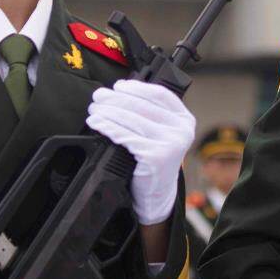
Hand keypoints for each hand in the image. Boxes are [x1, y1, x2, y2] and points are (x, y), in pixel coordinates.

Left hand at [86, 81, 196, 225]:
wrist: (156, 192)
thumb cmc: (154, 159)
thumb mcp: (161, 132)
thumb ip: (151, 113)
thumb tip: (119, 92)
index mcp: (185, 119)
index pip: (159, 94)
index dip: (136, 87)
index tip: (118, 86)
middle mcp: (181, 130)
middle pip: (142, 106)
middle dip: (115, 99)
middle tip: (98, 96)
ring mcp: (171, 144)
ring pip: (132, 119)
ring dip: (108, 111)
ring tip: (94, 109)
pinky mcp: (156, 156)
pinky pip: (126, 136)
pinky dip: (108, 127)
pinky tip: (97, 124)